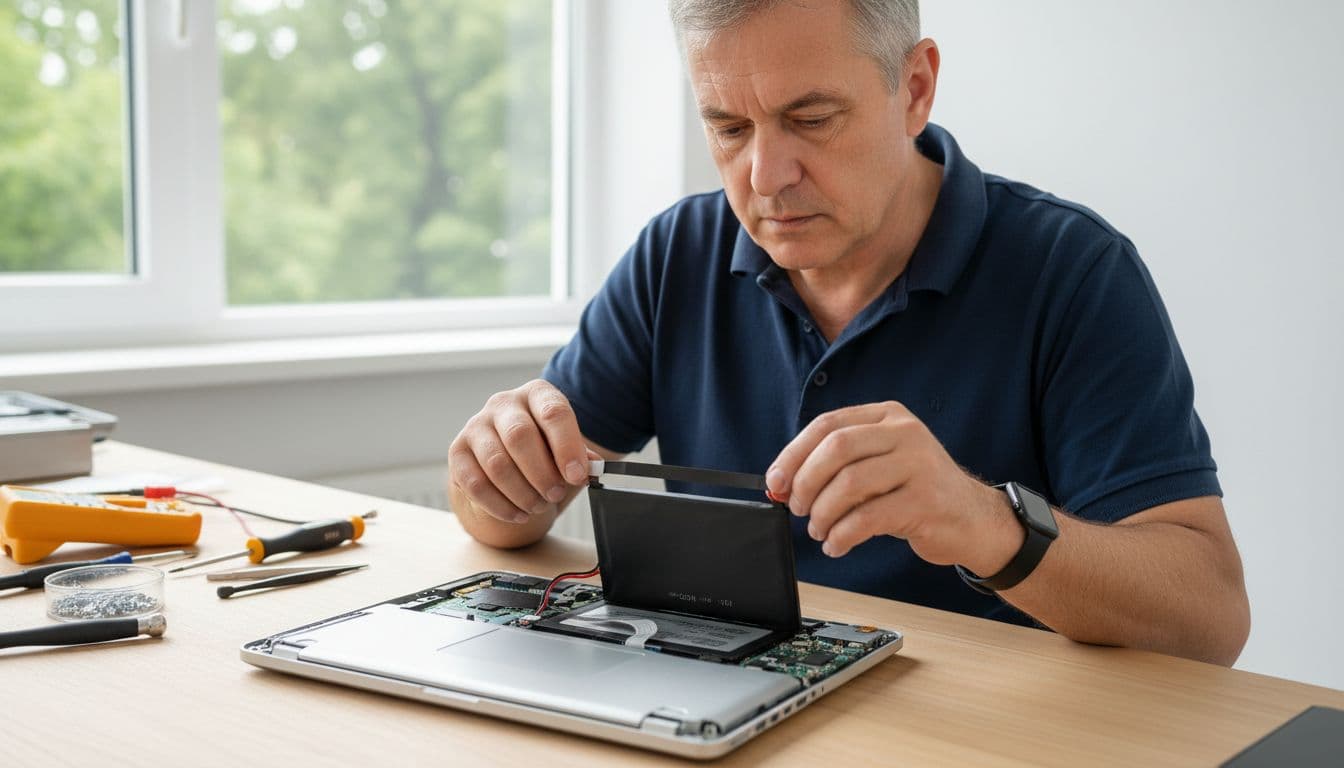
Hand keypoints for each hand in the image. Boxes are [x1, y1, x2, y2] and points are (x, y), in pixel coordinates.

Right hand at [448, 380, 593, 524]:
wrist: (511, 455)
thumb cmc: (545, 448)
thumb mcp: (567, 446)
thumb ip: (580, 456)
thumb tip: (590, 469)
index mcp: (537, 394)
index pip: (553, 412)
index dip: (567, 447)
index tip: (578, 476)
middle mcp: (504, 403)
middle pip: (519, 436)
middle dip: (542, 473)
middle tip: (556, 494)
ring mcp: (476, 425)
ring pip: (496, 463)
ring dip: (522, 493)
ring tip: (539, 506)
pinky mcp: (457, 451)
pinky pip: (475, 484)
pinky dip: (500, 506)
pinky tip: (518, 514)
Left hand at [766, 401, 1021, 572]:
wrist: (972, 519)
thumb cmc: (916, 491)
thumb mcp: (882, 462)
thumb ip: (840, 463)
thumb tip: (783, 482)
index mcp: (888, 416)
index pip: (828, 424)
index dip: (794, 454)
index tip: (776, 481)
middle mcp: (905, 433)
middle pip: (836, 449)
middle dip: (806, 482)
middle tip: (797, 508)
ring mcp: (919, 465)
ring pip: (849, 484)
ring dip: (823, 514)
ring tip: (820, 531)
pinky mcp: (925, 502)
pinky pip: (867, 518)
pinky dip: (842, 535)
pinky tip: (837, 545)